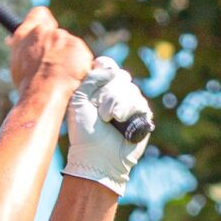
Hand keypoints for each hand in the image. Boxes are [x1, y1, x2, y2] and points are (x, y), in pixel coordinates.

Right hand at [8, 7, 92, 92]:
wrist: (43, 95)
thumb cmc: (28, 85)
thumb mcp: (17, 64)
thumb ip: (21, 48)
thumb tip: (11, 40)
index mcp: (26, 34)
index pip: (38, 14)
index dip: (44, 21)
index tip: (48, 29)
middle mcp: (44, 32)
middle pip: (57, 34)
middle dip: (59, 47)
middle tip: (56, 65)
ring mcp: (62, 38)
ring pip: (71, 46)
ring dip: (70, 58)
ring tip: (62, 77)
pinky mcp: (78, 46)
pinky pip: (82, 57)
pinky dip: (81, 66)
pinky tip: (73, 78)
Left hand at [64, 57, 152, 195]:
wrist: (96, 156)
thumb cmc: (84, 132)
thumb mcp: (78, 101)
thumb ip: (90, 78)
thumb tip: (111, 68)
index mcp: (99, 87)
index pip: (107, 65)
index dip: (102, 71)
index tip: (93, 90)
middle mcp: (116, 92)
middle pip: (118, 75)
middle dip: (105, 93)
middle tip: (99, 113)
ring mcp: (130, 103)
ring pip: (129, 88)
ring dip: (114, 104)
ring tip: (108, 120)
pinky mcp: (142, 114)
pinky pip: (139, 101)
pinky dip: (127, 110)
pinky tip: (121, 122)